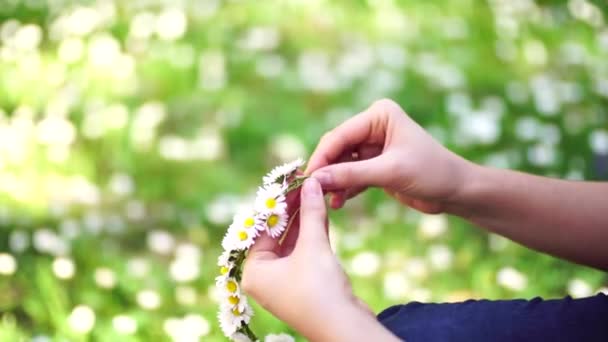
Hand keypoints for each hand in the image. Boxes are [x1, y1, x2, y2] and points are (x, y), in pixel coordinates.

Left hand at [242, 178, 397, 340]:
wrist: (345, 327)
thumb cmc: (320, 290)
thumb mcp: (313, 246)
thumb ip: (310, 213)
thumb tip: (311, 183)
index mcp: (255, 271)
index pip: (262, 228)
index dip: (277, 202)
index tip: (289, 180)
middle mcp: (265, 277)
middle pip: (276, 233)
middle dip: (291, 208)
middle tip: (303, 182)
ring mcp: (284, 281)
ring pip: (291, 241)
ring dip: (302, 218)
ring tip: (313, 190)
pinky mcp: (303, 283)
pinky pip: (303, 251)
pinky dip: (310, 233)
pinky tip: (318, 211)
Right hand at [306, 99, 470, 213]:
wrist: (457, 191)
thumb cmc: (431, 173)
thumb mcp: (389, 172)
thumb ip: (351, 175)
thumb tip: (316, 180)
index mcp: (379, 115)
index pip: (341, 135)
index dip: (322, 156)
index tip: (307, 178)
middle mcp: (374, 127)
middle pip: (338, 148)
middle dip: (326, 170)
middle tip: (311, 192)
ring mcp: (374, 147)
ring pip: (342, 163)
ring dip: (334, 182)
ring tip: (326, 201)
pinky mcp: (375, 166)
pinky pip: (352, 175)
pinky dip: (345, 188)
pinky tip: (338, 203)